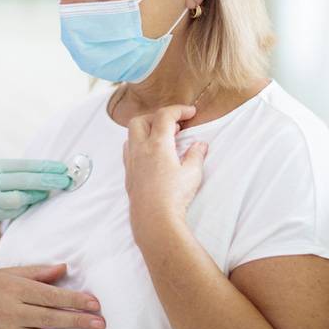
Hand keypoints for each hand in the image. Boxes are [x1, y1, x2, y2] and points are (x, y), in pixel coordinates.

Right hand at [0, 159, 70, 239]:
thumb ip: (4, 174)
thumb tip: (35, 176)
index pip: (22, 165)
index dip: (44, 167)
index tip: (61, 167)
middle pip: (25, 179)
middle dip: (48, 180)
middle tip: (67, 180)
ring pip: (21, 197)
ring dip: (37, 195)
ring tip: (49, 192)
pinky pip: (12, 210)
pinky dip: (22, 206)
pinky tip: (27, 203)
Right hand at [0, 264, 105, 328]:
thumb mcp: (7, 274)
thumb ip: (36, 272)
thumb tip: (64, 268)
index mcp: (13, 288)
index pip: (49, 295)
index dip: (74, 299)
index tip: (94, 303)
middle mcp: (10, 310)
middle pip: (50, 317)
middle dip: (78, 320)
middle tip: (100, 322)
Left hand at [122, 105, 208, 240]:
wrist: (154, 219)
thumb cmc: (174, 197)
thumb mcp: (192, 173)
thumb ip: (195, 155)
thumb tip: (199, 144)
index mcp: (157, 144)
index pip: (164, 116)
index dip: (178, 110)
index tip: (190, 112)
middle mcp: (140, 149)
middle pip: (140, 120)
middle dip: (156, 117)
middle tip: (174, 125)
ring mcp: (131, 161)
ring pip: (131, 135)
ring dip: (146, 130)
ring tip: (163, 139)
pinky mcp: (128, 174)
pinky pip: (128, 150)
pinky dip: (139, 145)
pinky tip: (151, 154)